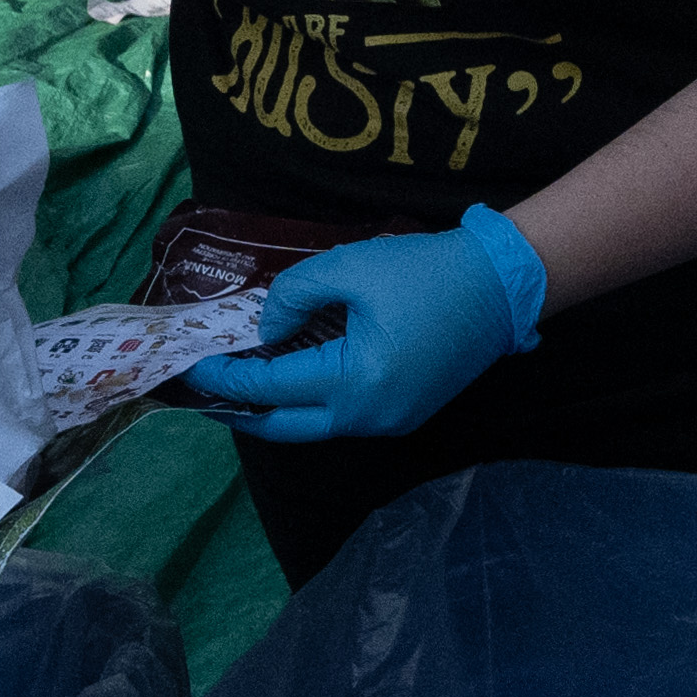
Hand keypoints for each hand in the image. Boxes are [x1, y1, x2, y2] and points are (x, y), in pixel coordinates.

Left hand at [181, 206, 547, 442]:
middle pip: (286, 428)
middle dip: (240, 413)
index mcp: (354, 381)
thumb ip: (294, 295)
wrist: (502, 285)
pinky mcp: (407, 413)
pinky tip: (296, 375)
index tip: (194, 362)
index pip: (270, 388)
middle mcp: (370, 416)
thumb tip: (267, 328)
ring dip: (277, 408)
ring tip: (246, 381)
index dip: (227, 376)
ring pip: (316, 425)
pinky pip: (345, 415)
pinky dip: (312, 401)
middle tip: (206, 392)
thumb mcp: (351, 268)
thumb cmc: (427, 272)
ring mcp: (392, 421)